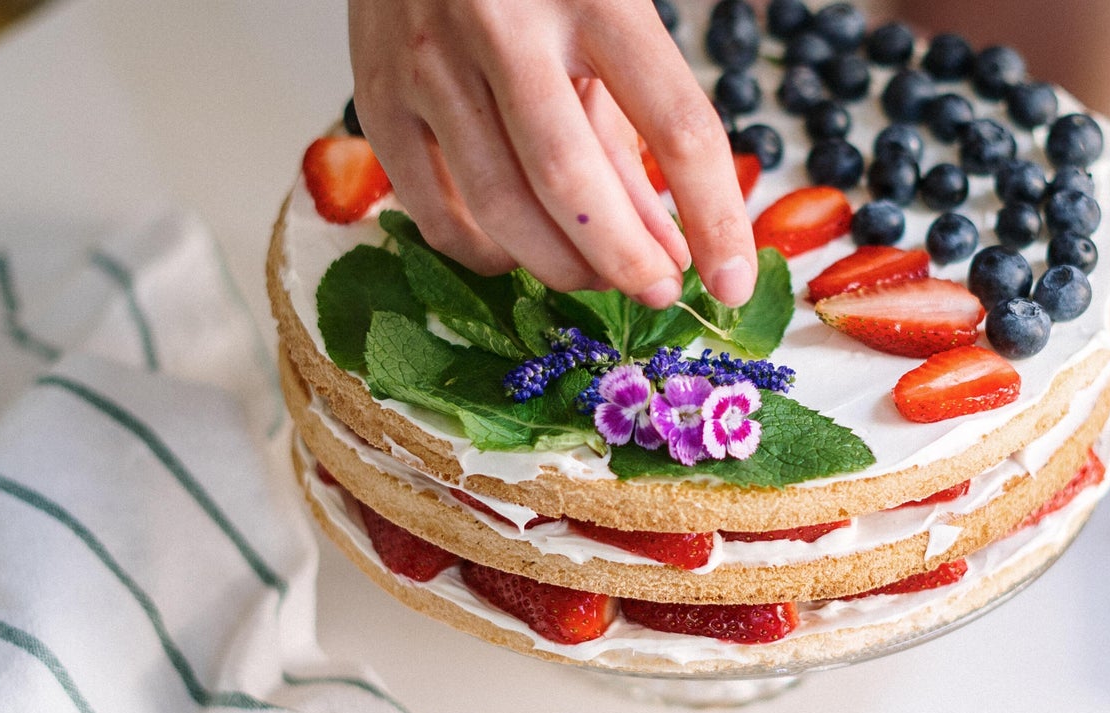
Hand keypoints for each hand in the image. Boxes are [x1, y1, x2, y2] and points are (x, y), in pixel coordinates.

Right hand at [347, 0, 757, 307]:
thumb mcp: (607, 27)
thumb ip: (637, 133)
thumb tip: (670, 248)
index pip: (678, 127)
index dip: (714, 218)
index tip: (732, 282)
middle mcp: (506, 26)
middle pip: (573, 181)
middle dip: (624, 259)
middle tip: (656, 289)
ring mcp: (431, 62)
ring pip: (501, 205)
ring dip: (560, 265)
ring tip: (595, 276)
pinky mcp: (378, 97)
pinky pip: (435, 210)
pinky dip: (486, 253)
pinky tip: (519, 254)